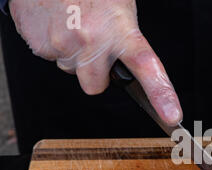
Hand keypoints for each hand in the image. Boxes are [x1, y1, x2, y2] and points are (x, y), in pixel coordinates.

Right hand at [9, 0, 181, 124]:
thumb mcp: (119, 8)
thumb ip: (125, 39)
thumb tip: (126, 64)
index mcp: (120, 29)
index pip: (147, 66)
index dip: (161, 94)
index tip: (172, 116)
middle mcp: (91, 39)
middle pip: (94, 85)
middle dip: (96, 73)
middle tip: (95, 44)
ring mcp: (61, 42)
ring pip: (70, 69)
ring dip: (74, 54)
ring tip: (73, 24)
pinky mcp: (37, 42)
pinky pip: (49, 56)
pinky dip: (54, 43)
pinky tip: (57, 22)